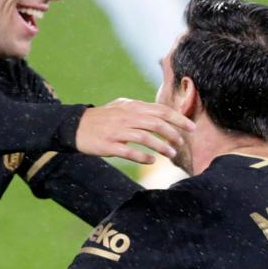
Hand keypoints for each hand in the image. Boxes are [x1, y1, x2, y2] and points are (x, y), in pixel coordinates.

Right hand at [75, 98, 193, 163]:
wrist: (76, 126)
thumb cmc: (103, 118)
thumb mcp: (121, 107)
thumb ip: (141, 109)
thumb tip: (163, 113)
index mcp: (132, 107)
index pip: (160, 110)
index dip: (178, 119)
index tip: (192, 127)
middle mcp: (126, 117)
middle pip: (156, 123)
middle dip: (172, 134)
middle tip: (181, 144)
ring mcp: (117, 131)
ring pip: (144, 137)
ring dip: (160, 146)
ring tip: (170, 154)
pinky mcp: (108, 145)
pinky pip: (129, 152)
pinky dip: (142, 157)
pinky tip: (151, 161)